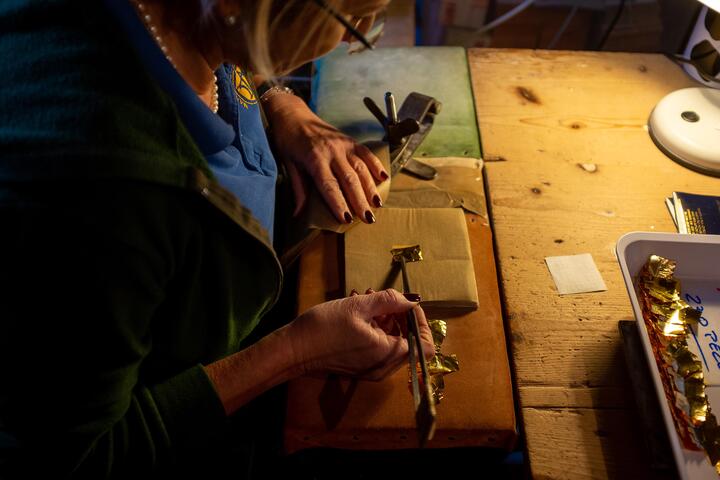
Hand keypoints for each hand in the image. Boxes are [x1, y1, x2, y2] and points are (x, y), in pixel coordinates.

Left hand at [263, 93, 387, 223]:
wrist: (292, 114)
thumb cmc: (287, 141)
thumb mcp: (288, 165)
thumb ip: (298, 189)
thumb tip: (298, 214)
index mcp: (314, 159)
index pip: (329, 185)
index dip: (339, 203)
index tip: (347, 219)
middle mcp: (331, 151)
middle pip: (349, 179)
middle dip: (360, 200)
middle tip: (369, 218)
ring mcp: (342, 144)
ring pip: (361, 168)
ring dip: (371, 187)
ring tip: (377, 204)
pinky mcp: (349, 139)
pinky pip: (366, 153)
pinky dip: (376, 165)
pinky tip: (384, 178)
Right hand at [287, 289, 433, 380]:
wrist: (294, 349)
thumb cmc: (324, 327)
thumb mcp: (358, 306)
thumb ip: (389, 300)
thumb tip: (412, 300)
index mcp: (388, 354)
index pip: (425, 344)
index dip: (422, 322)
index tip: (407, 303)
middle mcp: (384, 367)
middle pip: (410, 342)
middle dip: (400, 317)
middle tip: (384, 298)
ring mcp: (373, 369)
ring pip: (393, 343)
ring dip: (386, 319)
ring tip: (368, 298)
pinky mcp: (361, 367)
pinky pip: (379, 348)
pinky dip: (376, 329)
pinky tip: (360, 311)